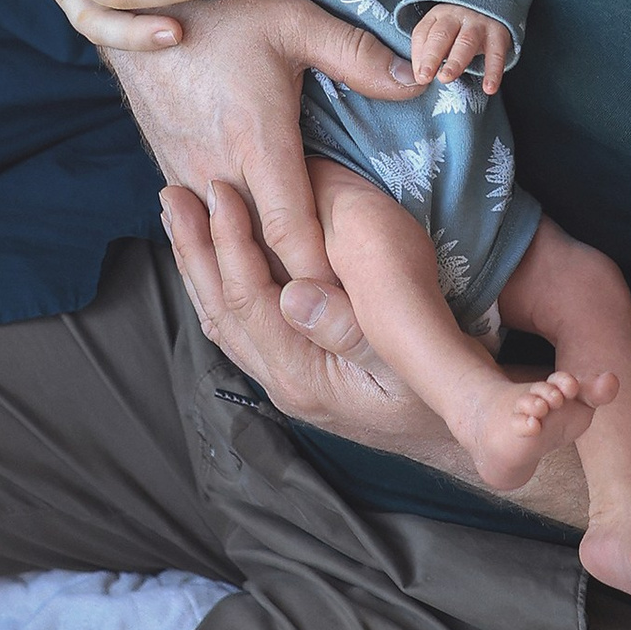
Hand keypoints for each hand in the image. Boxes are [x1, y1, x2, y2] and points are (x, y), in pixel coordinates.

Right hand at [116, 0, 424, 291]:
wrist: (138, 0)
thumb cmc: (222, 10)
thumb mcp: (296, 22)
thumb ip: (359, 56)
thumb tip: (419, 79)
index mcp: (257, 142)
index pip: (293, 235)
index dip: (322, 278)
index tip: (354, 307)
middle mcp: (218, 170)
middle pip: (259, 255)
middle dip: (296, 290)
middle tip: (340, 323)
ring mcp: (187, 174)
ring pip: (226, 246)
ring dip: (260, 272)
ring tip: (302, 308)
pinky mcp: (170, 169)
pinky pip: (202, 227)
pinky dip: (230, 248)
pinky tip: (257, 263)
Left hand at [160, 176, 434, 442]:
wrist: (458, 437)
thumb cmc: (440, 394)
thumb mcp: (408, 359)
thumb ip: (351, 329)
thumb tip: (294, 295)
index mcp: (303, 375)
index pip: (247, 300)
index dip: (228, 242)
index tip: (218, 191)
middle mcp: (282, 382)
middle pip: (221, 308)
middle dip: (195, 249)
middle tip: (173, 196)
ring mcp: (285, 381)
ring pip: (225, 319)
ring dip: (200, 265)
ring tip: (180, 218)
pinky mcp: (296, 374)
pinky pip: (243, 327)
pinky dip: (222, 286)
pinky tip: (216, 260)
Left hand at [408, 4, 511, 90]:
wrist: (494, 7)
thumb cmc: (461, 29)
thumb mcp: (443, 34)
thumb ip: (429, 52)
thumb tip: (420, 78)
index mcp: (438, 15)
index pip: (422, 33)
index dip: (417, 55)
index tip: (418, 76)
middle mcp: (457, 16)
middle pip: (441, 35)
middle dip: (431, 56)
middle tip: (425, 76)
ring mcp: (478, 23)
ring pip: (465, 41)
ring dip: (455, 62)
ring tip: (446, 78)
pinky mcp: (499, 33)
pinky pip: (496, 54)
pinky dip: (494, 72)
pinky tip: (489, 88)